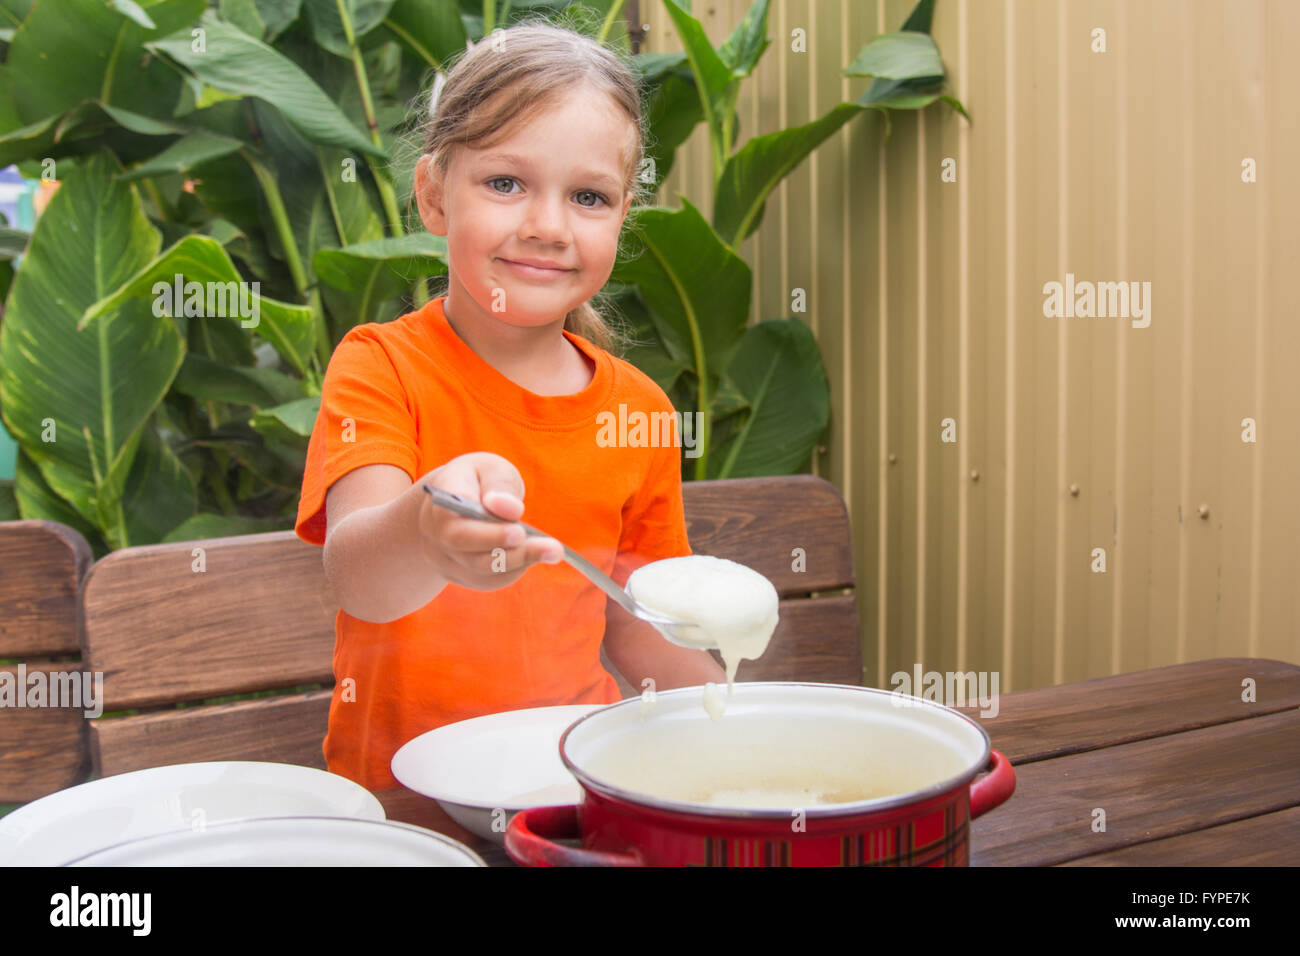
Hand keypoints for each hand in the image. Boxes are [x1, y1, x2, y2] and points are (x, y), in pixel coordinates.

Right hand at [416, 452, 563, 590]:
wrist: (449, 506)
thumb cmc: (476, 482)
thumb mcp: (489, 467)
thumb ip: (499, 484)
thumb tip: (510, 509)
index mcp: (442, 500)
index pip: (456, 520)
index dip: (486, 532)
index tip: (518, 531)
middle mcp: (436, 533)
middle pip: (468, 552)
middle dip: (510, 552)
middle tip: (552, 548)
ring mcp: (446, 558)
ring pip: (480, 570)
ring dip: (519, 562)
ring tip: (553, 550)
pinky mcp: (462, 574)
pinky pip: (488, 580)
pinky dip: (514, 569)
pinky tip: (535, 555)